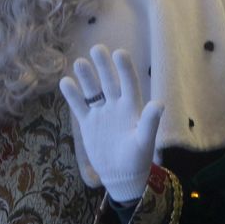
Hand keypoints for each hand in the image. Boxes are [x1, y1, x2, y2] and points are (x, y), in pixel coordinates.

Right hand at [60, 45, 164, 203]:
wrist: (121, 176)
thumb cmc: (138, 158)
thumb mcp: (145, 141)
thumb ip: (150, 122)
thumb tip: (159, 104)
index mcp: (133, 107)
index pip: (129, 83)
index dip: (124, 69)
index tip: (119, 53)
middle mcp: (116, 105)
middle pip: (109, 81)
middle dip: (103, 65)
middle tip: (97, 48)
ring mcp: (101, 113)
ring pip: (93, 90)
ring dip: (87, 77)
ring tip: (80, 62)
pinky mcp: (88, 123)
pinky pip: (79, 105)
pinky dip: (73, 95)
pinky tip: (65, 81)